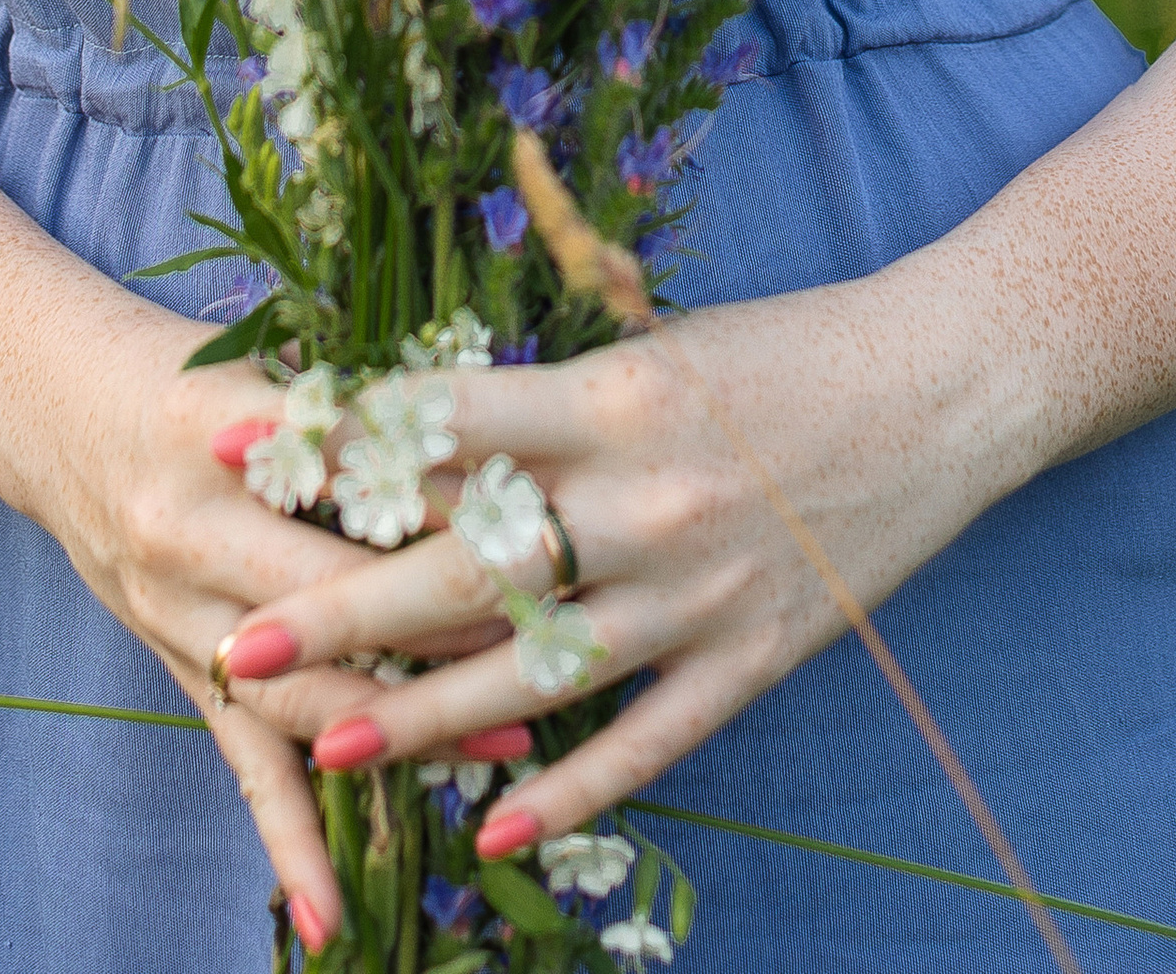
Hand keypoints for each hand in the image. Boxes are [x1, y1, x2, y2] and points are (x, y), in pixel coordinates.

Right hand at [28, 297, 536, 947]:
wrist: (59, 406)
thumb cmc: (192, 372)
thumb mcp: (272, 360)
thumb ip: (369, 399)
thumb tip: (513, 428)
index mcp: (224, 428)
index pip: (356, 471)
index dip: (449, 495)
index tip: (545, 516)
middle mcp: (190, 528)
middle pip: (333, 594)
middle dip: (448, 623)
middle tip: (551, 639)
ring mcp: (176, 613)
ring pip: (301, 692)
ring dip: (404, 726)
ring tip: (507, 747)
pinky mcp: (178, 670)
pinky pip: (242, 765)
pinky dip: (291, 843)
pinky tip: (334, 917)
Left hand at [207, 271, 1005, 855]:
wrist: (948, 383)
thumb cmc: (790, 347)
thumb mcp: (655, 345)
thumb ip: (550, 402)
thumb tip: (416, 435)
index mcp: (614, 398)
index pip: (443, 420)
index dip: (329, 433)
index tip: (227, 441)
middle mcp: (646, 498)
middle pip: (467, 563)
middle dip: (342, 608)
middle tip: (237, 643)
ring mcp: (699, 589)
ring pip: (538, 671)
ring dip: (424, 716)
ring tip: (325, 748)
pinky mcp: (754, 655)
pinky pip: (646, 741)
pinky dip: (568, 791)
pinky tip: (490, 830)